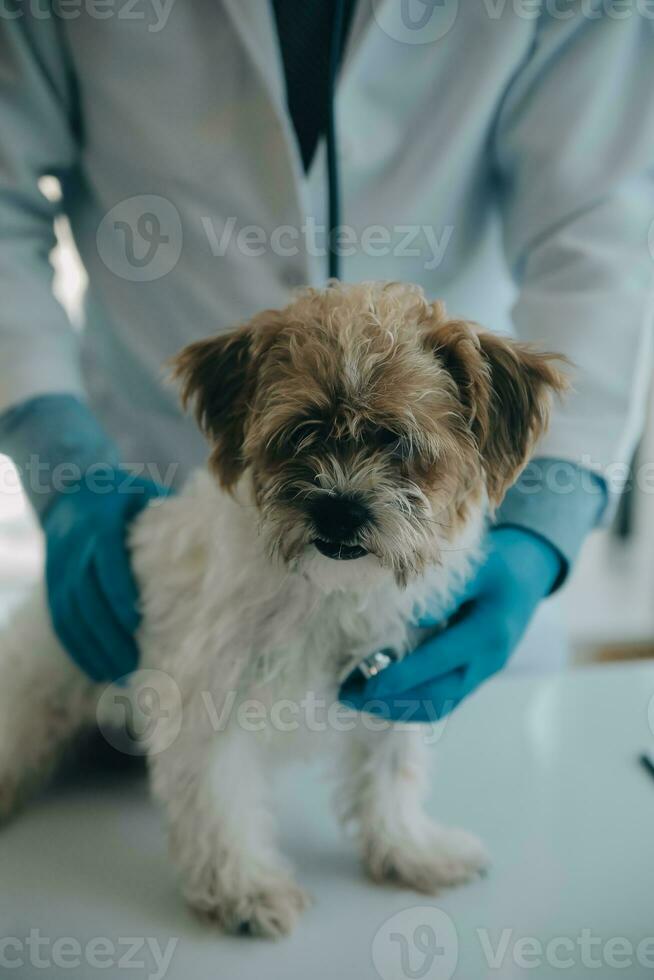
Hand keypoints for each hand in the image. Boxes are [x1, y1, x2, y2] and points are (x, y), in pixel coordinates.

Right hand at [43, 470, 169, 681]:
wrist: (68, 488)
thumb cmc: (121, 493)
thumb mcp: (144, 492)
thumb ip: (171, 512)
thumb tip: (215, 532)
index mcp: (101, 521)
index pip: (106, 561)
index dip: (118, 592)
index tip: (136, 622)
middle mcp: (76, 545)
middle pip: (86, 595)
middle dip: (107, 632)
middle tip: (131, 663)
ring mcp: (60, 566)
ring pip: (71, 613)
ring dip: (93, 646)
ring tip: (119, 673)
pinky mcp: (53, 582)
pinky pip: (60, 619)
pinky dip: (77, 647)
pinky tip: (97, 669)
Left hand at [339, 526, 562, 721]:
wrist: (530, 572)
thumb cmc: (498, 562)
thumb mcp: (475, 565)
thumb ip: (443, 590)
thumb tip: (406, 617)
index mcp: (488, 633)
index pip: (436, 663)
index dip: (397, 677)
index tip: (360, 684)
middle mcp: (488, 662)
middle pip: (436, 697)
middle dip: (389, 701)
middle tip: (345, 694)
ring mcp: (484, 673)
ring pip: (439, 706)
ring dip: (396, 708)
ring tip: (356, 698)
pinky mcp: (476, 676)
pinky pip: (443, 700)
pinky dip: (410, 703)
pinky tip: (380, 696)